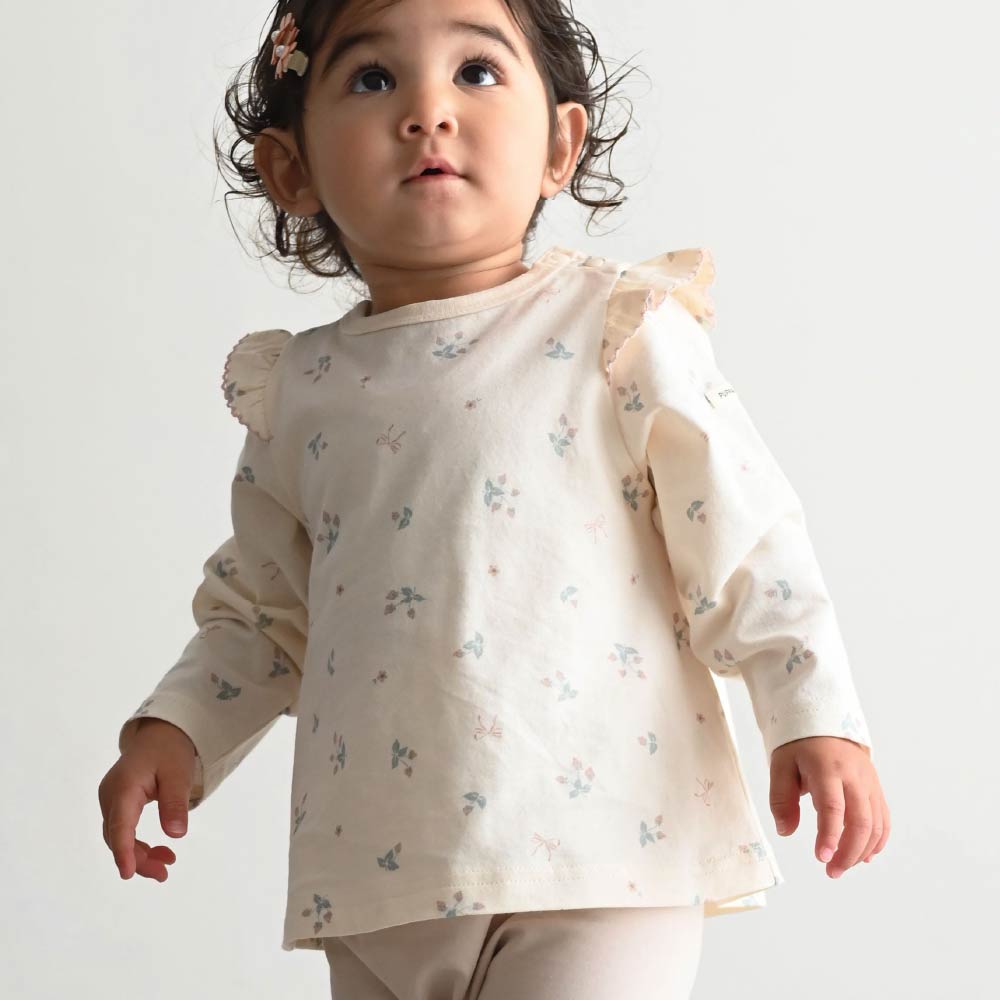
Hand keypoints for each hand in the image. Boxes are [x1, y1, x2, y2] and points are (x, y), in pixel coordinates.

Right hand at [98, 718, 197, 881]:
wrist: (159, 734)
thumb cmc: (169, 751)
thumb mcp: (178, 774)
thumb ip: (175, 803)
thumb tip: (176, 834)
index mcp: (124, 787)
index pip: (120, 824)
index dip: (123, 851)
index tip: (128, 873)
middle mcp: (110, 796)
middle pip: (117, 836)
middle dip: (138, 859)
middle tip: (164, 873)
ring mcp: (111, 801)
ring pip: (119, 837)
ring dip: (139, 855)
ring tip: (167, 865)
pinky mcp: (117, 805)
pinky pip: (123, 830)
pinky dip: (138, 844)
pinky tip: (159, 852)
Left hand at [769, 735, 889, 878]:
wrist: (826, 722)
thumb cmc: (800, 746)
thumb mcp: (781, 765)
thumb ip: (781, 798)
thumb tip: (786, 831)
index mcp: (828, 768)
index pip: (833, 806)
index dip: (830, 835)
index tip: (822, 857)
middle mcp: (854, 777)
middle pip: (860, 821)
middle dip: (848, 852)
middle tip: (830, 871)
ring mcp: (869, 783)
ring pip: (875, 824)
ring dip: (861, 851)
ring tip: (841, 867)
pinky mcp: (876, 788)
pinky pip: (883, 818)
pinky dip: (877, 841)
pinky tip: (864, 856)